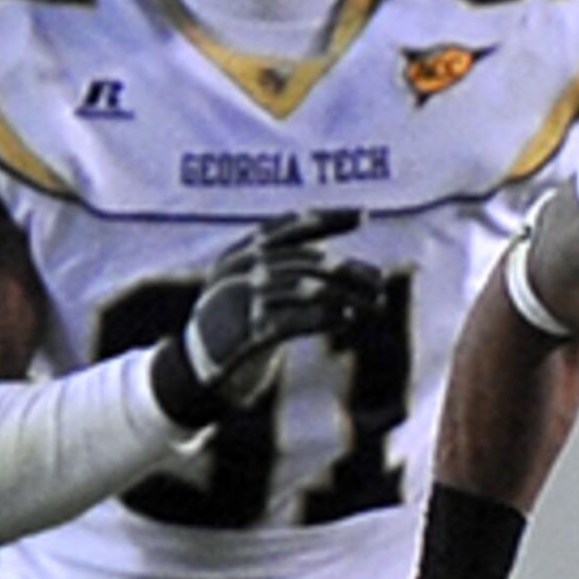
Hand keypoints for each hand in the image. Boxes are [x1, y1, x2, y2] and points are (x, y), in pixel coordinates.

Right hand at [150, 209, 380, 427]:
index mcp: (240, 251)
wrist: (198, 362)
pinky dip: (327, 319)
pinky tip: (348, 318)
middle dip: (348, 270)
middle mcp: (239, 270)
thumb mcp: (250, 280)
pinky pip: (297, 322)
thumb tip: (337, 244)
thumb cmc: (237, 316)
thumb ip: (286, 260)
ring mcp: (242, 301)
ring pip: (308, 290)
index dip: (326, 218)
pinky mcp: (249, 333)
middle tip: (380, 281)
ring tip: (374, 305)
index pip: (288, 226)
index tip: (363, 215)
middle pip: (306, 261)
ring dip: (348, 297)